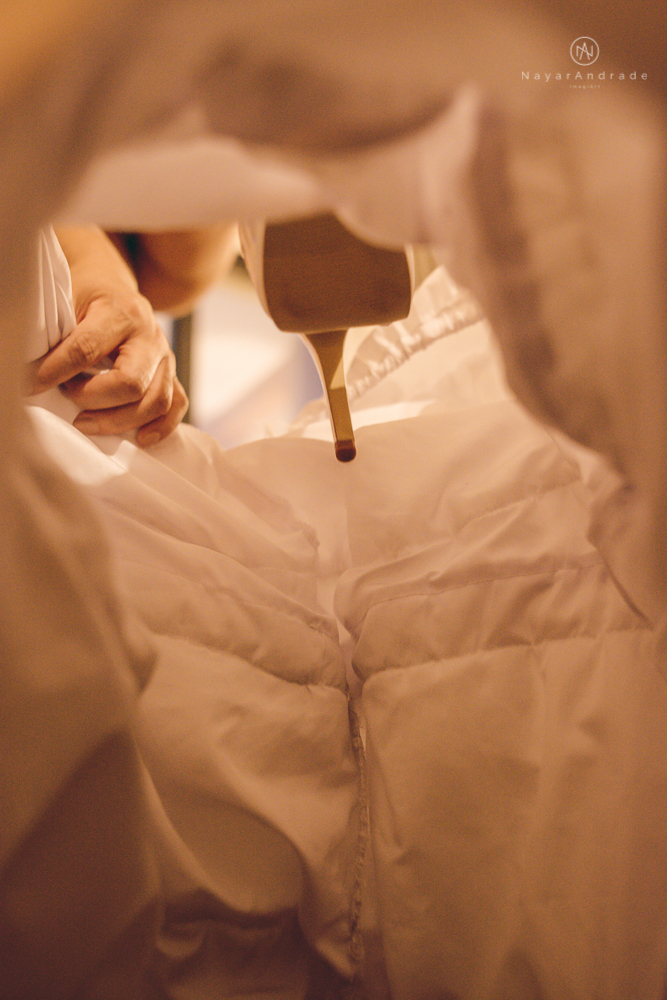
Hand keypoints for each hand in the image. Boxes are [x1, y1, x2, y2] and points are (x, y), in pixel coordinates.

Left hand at [26, 227, 188, 445]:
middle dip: (92, 400)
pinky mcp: (171, 373)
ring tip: (86, 421)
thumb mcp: (68, 300)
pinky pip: (176, 405)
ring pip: (155, 401)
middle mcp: (150, 336)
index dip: (58, 371)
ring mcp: (165, 357)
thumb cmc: (86, 295)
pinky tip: (140, 439)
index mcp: (121, 311)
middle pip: (131, 383)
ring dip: (119, 421)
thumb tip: (34, 375)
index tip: (32, 385)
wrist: (113, 285)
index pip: (88, 349)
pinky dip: (161, 427)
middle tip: (66, 398)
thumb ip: (59, 336)